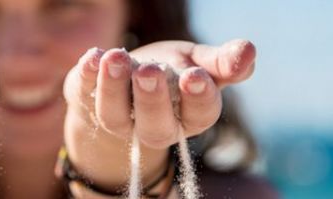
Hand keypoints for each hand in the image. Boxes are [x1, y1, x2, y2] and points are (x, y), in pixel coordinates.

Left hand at [62, 40, 255, 191]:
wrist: (127, 81)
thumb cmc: (172, 72)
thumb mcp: (200, 62)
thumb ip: (223, 61)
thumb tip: (248, 51)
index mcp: (189, 117)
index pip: (199, 115)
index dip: (197, 97)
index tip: (194, 75)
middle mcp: (154, 126)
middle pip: (154, 124)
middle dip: (152, 97)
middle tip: (151, 70)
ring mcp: (118, 119)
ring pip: (114, 114)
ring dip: (114, 85)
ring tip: (116, 57)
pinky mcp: (87, 102)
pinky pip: (84, 95)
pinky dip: (86, 76)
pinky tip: (93, 55)